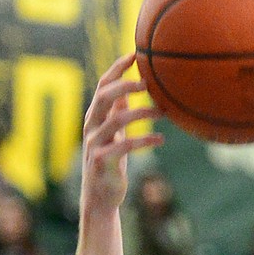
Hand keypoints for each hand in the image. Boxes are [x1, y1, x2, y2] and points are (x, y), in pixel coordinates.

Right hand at [81, 53, 162, 213]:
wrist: (100, 198)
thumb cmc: (110, 164)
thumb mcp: (114, 136)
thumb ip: (117, 113)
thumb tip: (128, 90)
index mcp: (94, 117)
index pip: (102, 85)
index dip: (117, 69)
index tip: (134, 55)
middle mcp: (91, 126)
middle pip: (103, 96)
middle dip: (125, 86)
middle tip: (147, 83)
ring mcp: (94, 144)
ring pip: (116, 119)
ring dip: (141, 113)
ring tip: (162, 112)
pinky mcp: (102, 162)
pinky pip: (125, 145)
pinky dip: (145, 140)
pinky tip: (161, 139)